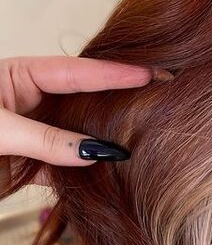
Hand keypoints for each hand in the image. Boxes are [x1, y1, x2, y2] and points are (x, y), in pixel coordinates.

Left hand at [0, 56, 172, 165]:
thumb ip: (43, 139)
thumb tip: (92, 151)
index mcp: (19, 77)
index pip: (76, 72)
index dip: (113, 73)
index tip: (148, 74)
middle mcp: (31, 102)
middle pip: (85, 99)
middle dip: (119, 97)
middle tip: (160, 91)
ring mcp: (33, 134)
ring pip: (78, 134)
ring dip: (105, 137)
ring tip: (143, 130)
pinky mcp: (29, 166)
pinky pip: (64, 167)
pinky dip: (85, 172)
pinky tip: (110, 169)